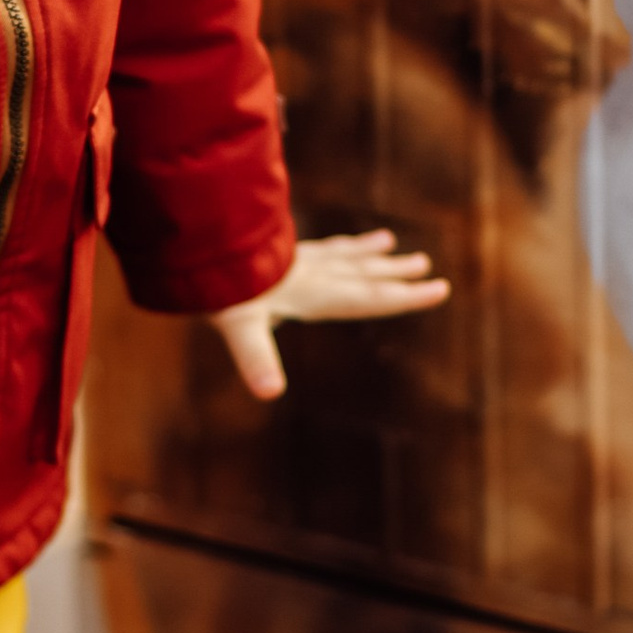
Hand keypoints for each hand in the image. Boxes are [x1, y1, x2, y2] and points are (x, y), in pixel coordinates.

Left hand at [209, 228, 449, 402]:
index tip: (441, 289)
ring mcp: (292, 258)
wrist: (192, 239)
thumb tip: (270, 393)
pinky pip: (315, 246)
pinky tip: (337, 244)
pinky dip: (334, 245)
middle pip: (361, 273)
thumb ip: (256, 358)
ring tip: (391, 243)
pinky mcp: (273, 248)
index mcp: (311, 293)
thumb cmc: (218, 290)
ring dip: (369, 254)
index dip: (405, 297)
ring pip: (341, 254)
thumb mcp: (237, 328)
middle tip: (427, 267)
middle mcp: (309, 273)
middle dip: (395, 275)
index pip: (368, 296)